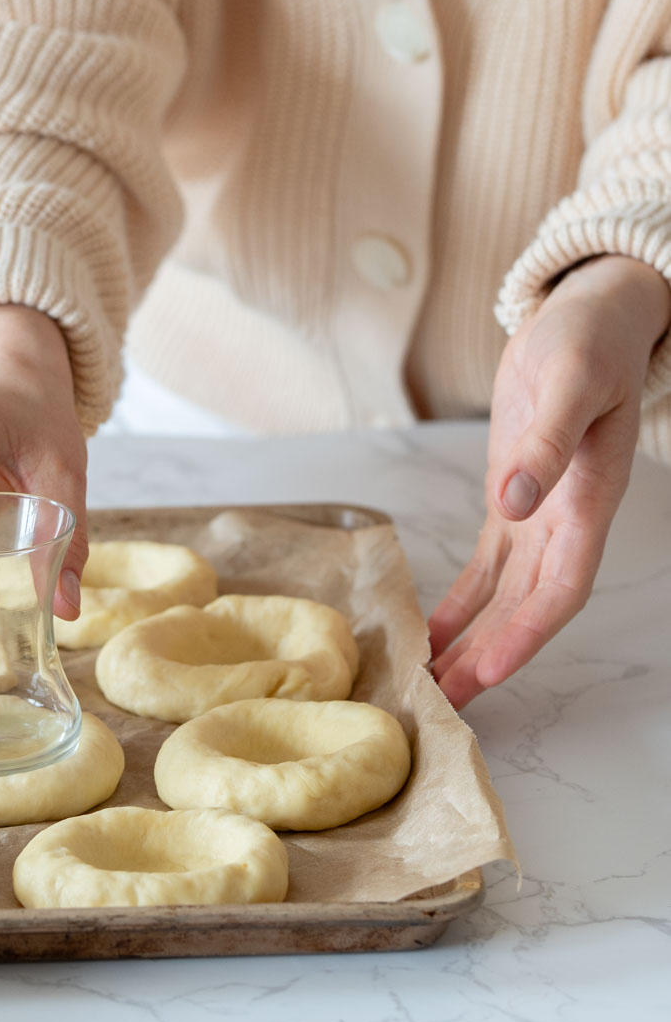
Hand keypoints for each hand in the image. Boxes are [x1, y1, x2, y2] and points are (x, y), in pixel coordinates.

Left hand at [429, 256, 670, 708]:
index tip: (487, 671)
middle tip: (442, 704)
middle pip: (527, 608)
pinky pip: (487, 568)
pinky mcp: (512, 500)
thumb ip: (544, 444)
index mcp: (587, 500)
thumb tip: (515, 502)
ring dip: (472, 641)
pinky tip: (434, 634)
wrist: (589, 317)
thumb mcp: (567, 381)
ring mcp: (539, 514)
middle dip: (489, 658)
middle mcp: (565, 519)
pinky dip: (462, 603)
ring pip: (505, 596)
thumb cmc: (587, 342)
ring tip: (432, 686)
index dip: (526, 634)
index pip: (560, 587)